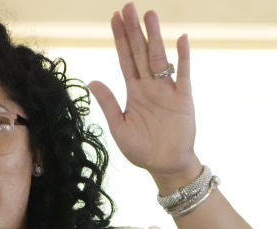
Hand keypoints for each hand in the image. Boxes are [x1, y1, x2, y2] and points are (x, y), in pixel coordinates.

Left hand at [88, 3, 201, 189]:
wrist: (166, 166)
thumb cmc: (141, 150)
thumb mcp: (119, 128)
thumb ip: (108, 103)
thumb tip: (92, 80)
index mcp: (133, 92)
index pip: (125, 59)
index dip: (120, 38)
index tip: (114, 18)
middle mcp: (150, 86)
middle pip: (141, 52)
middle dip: (134, 30)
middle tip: (129, 7)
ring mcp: (167, 90)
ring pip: (160, 57)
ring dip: (155, 36)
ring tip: (150, 14)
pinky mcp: (183, 98)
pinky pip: (184, 73)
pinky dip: (183, 56)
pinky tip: (181, 39)